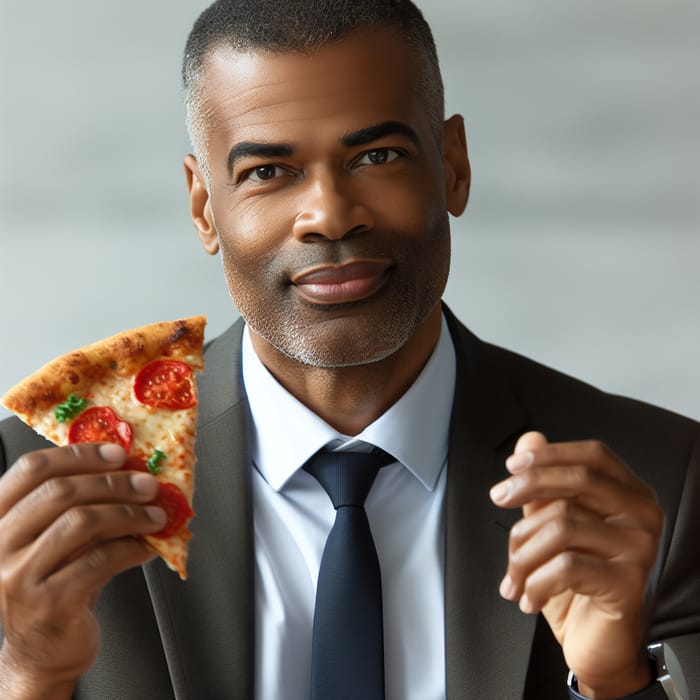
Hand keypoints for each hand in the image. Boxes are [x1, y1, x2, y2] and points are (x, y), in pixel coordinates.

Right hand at [0, 443, 166, 698]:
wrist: (43, 648)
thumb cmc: (54, 582)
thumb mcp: (54, 536)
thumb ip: (77, 503)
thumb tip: (129, 469)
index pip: (32, 468)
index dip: (79, 454)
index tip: (117, 453)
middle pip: (62, 492)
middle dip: (114, 483)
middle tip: (147, 484)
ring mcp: (18, 575)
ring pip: (83, 522)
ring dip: (129, 514)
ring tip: (155, 515)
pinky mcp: (48, 603)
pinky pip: (100, 560)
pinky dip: (133, 547)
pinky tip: (148, 545)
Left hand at [490, 432, 660, 697]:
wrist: (597, 642)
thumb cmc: (575, 582)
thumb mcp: (552, 526)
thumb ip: (544, 483)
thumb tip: (530, 439)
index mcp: (628, 494)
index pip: (593, 456)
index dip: (550, 454)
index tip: (511, 465)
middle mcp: (642, 515)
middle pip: (579, 480)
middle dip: (528, 486)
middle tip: (498, 498)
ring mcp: (640, 548)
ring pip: (562, 525)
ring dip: (522, 553)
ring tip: (512, 578)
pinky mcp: (629, 583)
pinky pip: (565, 566)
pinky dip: (534, 582)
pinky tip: (528, 598)